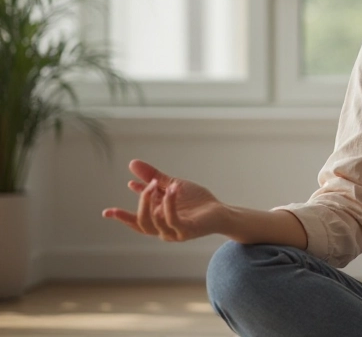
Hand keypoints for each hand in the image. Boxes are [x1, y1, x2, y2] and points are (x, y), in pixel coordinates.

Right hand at [102, 159, 225, 241]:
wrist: (220, 211)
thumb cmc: (196, 202)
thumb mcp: (171, 186)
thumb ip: (152, 178)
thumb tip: (132, 163)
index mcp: (157, 221)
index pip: (135, 222)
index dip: (121, 218)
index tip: (106, 212)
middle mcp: (163, 230)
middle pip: (142, 221)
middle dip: (140, 201)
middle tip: (147, 184)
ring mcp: (174, 232)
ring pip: (154, 221)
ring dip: (154, 201)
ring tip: (158, 184)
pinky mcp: (187, 230)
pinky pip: (172, 219)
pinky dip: (169, 204)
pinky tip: (171, 190)